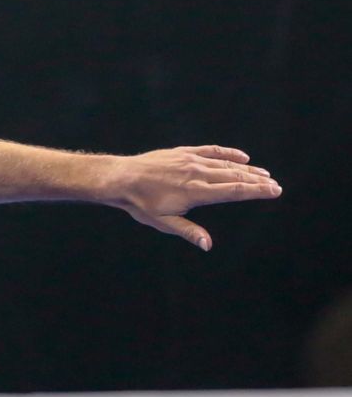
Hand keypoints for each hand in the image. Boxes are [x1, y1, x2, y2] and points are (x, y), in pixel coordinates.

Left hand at [111, 145, 280, 250]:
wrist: (121, 178)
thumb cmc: (140, 203)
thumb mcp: (163, 222)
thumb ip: (188, 232)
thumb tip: (208, 245)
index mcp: (195, 192)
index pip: (234, 191)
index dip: (256, 191)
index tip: (274, 191)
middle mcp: (197, 174)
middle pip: (235, 176)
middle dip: (258, 181)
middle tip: (276, 185)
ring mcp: (190, 160)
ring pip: (225, 164)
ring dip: (247, 169)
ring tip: (265, 174)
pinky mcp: (182, 152)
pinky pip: (210, 150)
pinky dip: (228, 153)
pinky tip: (242, 157)